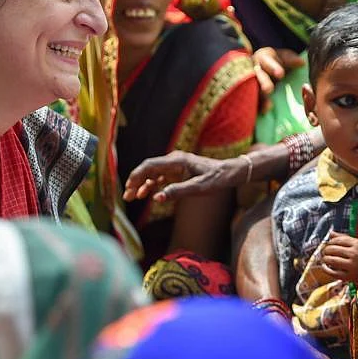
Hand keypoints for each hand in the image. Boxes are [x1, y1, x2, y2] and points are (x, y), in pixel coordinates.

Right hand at [122, 150, 243, 202]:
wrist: (229, 173)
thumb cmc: (216, 179)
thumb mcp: (199, 188)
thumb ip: (178, 192)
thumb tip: (157, 198)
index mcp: (177, 161)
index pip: (149, 165)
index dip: (136, 176)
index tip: (128, 188)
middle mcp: (174, 160)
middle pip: (148, 168)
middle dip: (136, 181)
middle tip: (127, 196)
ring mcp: (175, 165)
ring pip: (152, 173)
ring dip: (142, 184)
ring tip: (133, 197)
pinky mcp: (178, 170)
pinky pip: (160, 176)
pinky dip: (151, 184)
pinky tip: (146, 194)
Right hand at [253, 47, 303, 113]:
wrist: (268, 67)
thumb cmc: (278, 60)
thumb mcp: (284, 57)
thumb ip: (291, 59)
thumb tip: (302, 63)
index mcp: (262, 59)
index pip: (267, 62)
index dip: (273, 68)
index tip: (281, 74)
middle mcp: (254, 71)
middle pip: (258, 77)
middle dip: (264, 83)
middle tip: (269, 90)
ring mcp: (252, 83)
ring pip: (254, 91)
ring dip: (261, 99)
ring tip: (268, 106)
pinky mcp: (252, 94)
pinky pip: (254, 101)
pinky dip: (258, 107)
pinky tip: (264, 113)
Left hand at [321, 232, 357, 283]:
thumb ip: (344, 238)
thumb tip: (330, 233)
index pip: (337, 240)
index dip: (330, 242)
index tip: (329, 244)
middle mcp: (356, 254)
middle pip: (332, 249)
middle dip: (326, 250)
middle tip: (325, 252)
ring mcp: (353, 266)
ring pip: (331, 260)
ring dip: (325, 259)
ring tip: (325, 259)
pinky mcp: (350, 277)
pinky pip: (333, 272)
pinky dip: (326, 269)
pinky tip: (325, 267)